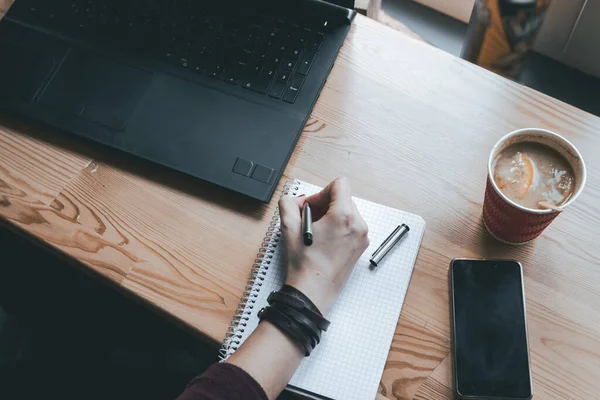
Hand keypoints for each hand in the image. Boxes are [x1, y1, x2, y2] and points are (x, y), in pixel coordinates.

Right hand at [278, 178, 368, 315]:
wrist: (313, 293)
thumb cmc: (305, 265)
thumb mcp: (288, 228)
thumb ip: (288, 204)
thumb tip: (294, 200)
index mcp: (344, 216)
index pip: (340, 184)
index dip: (321, 192)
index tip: (311, 206)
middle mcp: (358, 224)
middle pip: (343, 198)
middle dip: (324, 205)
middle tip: (308, 219)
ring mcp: (362, 237)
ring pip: (347, 212)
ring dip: (330, 216)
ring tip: (315, 233)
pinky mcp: (361, 247)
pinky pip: (351, 226)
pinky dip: (337, 228)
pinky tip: (323, 241)